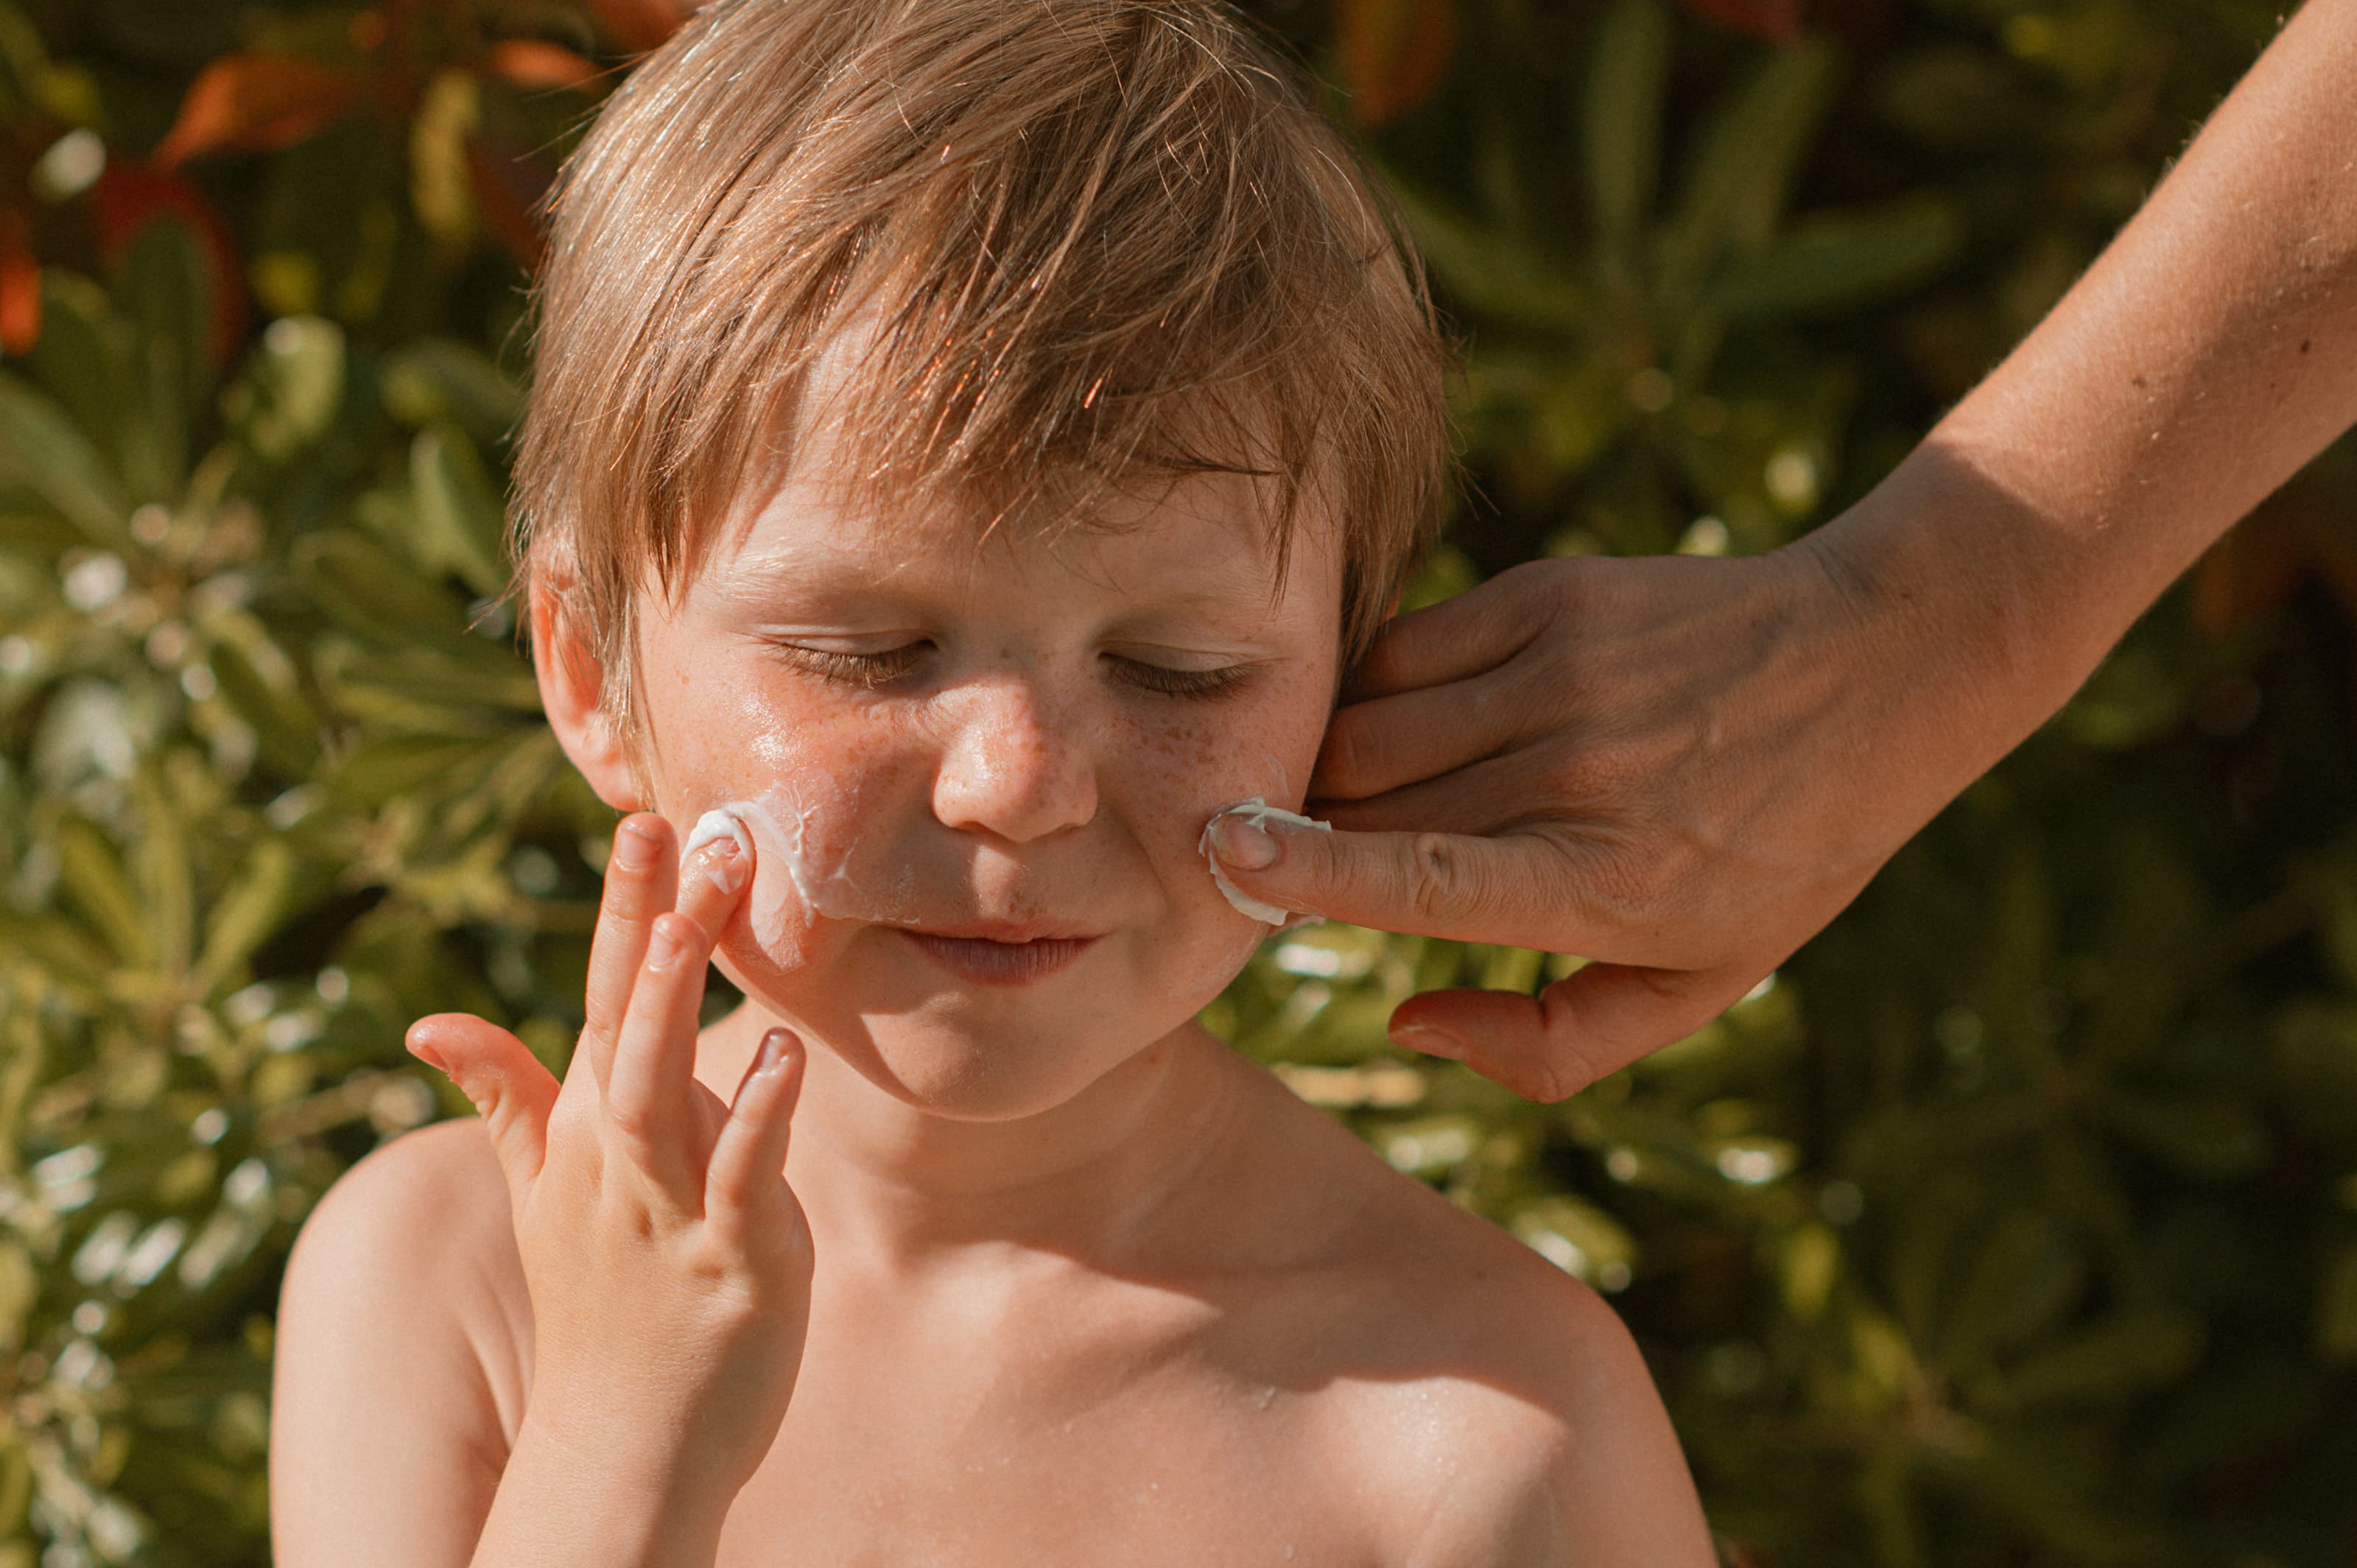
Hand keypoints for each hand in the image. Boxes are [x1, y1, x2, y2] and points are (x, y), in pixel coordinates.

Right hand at [405, 813, 810, 1505]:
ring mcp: (667, 1209)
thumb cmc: (600, 1305)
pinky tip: (780, 1059)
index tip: (643, 816)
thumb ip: (507, 1097)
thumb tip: (431, 1023)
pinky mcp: (730, 1262)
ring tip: (695, 922)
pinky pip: (742, 1179)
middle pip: (622, 1021)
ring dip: (669, 1006)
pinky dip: (756, 1119)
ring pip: (657, 1091)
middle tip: (689, 828)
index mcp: (585, 1128)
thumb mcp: (543, 1194)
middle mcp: (615, 1156)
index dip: (620, 908)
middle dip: (650, 925)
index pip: (594, 995)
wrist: (623, 1447)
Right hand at [1206, 531, 1968, 1101]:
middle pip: (1368, 801)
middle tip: (1312, 855)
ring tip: (1363, 793)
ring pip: (1367, 720)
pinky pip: (1403, 649)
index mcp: (1607, 883)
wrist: (1881, 664)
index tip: (1224, 854)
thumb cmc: (1782, 850)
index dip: (1313, 869)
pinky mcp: (1550, 594)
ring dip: (1334, 764)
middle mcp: (1577, 771)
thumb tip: (1407, 1023)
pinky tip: (1409, 723)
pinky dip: (1376, 692)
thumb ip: (1549, 1047)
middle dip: (1314, 834)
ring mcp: (1562, 671)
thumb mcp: (1700, 987)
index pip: (1425, 878)